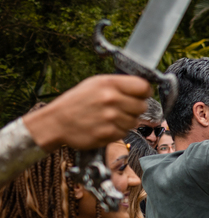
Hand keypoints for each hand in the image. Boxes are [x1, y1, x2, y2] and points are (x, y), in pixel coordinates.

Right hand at [24, 74, 152, 150]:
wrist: (55, 122)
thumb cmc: (76, 102)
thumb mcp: (95, 84)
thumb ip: (119, 85)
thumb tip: (143, 88)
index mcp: (109, 83)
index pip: (143, 86)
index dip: (144, 92)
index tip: (140, 95)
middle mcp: (111, 99)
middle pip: (142, 106)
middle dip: (134, 108)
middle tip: (120, 109)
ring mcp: (110, 117)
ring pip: (135, 121)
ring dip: (125, 121)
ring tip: (108, 118)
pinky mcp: (108, 133)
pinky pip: (124, 133)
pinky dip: (117, 131)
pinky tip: (104, 126)